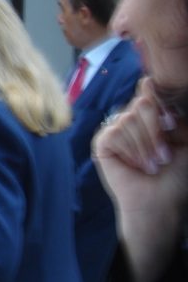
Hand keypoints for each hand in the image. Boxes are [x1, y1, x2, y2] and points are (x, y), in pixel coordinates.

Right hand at [92, 77, 187, 281]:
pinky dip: (130, 151)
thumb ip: (171, 112)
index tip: (170, 126)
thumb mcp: (184, 138)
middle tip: (163, 156)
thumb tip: (148, 82)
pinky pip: (115, 132)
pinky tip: (134, 165)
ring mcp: (115, 130)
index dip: (159, 103)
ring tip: (149, 165)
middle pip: (142, 104)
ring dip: (146, 147)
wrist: (160, 200)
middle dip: (157, 132)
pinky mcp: (102, 142)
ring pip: (129, 119)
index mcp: (150, 116)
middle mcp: (130, 119)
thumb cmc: (174, 174)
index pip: (148, 92)